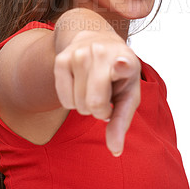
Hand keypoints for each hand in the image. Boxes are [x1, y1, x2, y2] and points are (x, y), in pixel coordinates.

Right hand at [53, 30, 140, 156]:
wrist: (94, 37)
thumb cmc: (117, 71)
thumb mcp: (128, 93)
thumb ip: (122, 121)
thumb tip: (115, 150)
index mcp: (126, 60)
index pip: (122, 64)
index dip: (121, 67)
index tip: (121, 64)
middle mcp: (101, 53)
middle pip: (94, 104)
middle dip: (100, 111)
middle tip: (106, 95)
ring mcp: (79, 54)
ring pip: (77, 105)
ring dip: (86, 105)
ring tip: (93, 87)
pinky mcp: (60, 59)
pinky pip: (64, 100)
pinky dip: (72, 101)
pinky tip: (81, 84)